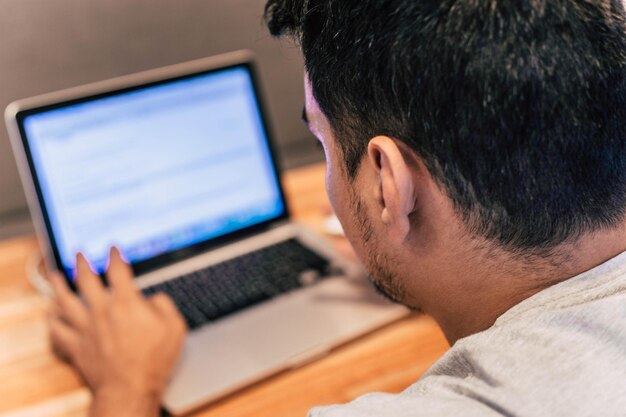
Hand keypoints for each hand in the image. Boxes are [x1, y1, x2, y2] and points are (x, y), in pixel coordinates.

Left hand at [49, 248, 186, 416]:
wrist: (131, 388)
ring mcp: (85, 328)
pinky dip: (52, 320)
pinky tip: (51, 314)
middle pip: (85, 278)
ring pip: (64, 300)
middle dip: (81, 262)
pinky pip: (56, 330)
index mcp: (126, 302)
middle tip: (79, 253)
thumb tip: (154, 299)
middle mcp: (101, 310)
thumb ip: (164, 305)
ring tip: (56, 275)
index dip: (115, 255)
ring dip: (58, 285)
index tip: (113, 248)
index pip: (117, 269)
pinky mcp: (76, 346)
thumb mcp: (175, 326)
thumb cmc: (154, 359)